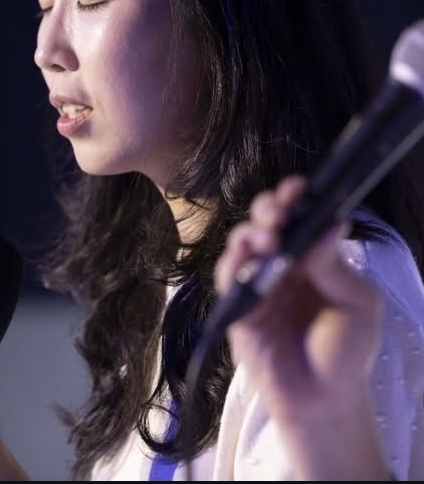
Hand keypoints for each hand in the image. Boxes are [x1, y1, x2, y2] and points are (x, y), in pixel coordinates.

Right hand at [215, 175, 383, 421]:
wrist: (324, 398)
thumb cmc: (346, 350)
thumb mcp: (358, 303)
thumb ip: (335, 265)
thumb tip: (329, 222)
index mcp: (313, 258)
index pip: (300, 218)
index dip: (295, 199)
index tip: (298, 188)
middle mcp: (282, 264)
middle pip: (265, 223)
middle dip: (268, 209)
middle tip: (278, 212)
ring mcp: (257, 283)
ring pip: (242, 243)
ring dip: (250, 233)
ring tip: (267, 239)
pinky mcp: (238, 306)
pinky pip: (228, 277)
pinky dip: (233, 263)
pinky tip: (246, 257)